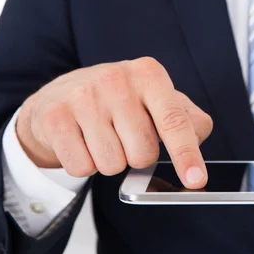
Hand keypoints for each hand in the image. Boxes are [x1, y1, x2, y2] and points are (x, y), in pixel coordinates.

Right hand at [16, 57, 212, 188]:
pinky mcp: (55, 116)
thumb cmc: (122, 102)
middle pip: (143, 153)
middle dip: (138, 156)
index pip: (174, 121)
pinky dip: (85, 164)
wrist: (61, 96)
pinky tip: (81, 141)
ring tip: (102, 137)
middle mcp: (117, 79)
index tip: (196, 180)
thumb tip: (197, 141)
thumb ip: (187, 120)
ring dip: (111, 161)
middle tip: (125, 137)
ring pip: (112, 165)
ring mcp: (83, 96)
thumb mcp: (158, 101)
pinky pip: (82, 167)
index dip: (187, 154)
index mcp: (149, 74)